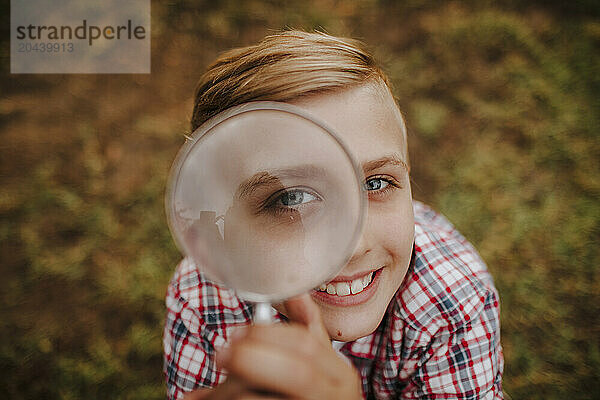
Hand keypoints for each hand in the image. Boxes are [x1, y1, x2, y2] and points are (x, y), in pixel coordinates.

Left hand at [184, 293, 362, 399]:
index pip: (308, 345)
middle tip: (222, 353)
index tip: (238, 331)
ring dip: (230, 391)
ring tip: (206, 392)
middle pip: (296, 374)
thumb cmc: (316, 396)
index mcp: (340, 376)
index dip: (269, 334)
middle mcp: (333, 397)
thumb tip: (297, 292)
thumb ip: (309, 331)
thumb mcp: (321, 367)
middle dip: (254, 358)